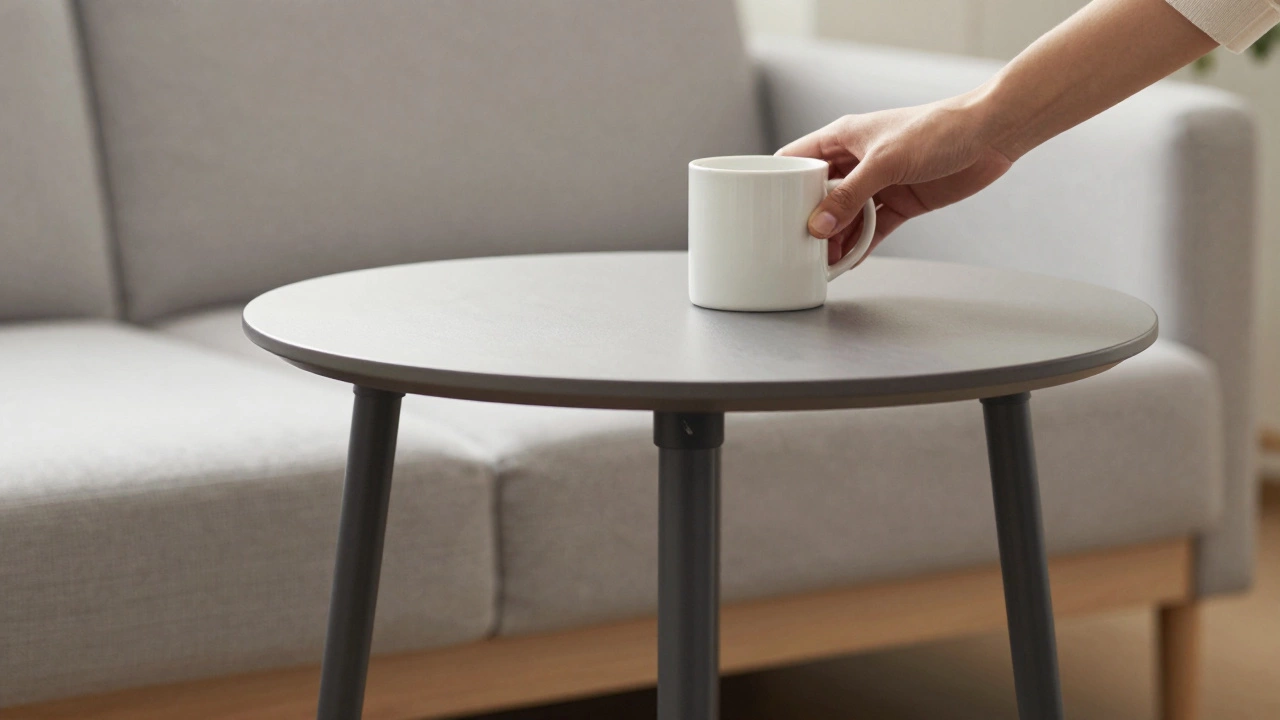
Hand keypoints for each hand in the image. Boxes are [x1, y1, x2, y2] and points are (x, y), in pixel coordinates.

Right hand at [777, 94, 1013, 263]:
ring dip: (835, 238)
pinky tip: (849, 262)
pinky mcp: (902, 202)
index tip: (765, 209)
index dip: (779, 183)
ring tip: (820, 263)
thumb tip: (818, 226)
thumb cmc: (937, 130)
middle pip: (819, 195)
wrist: (990, 134)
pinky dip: (862, 245)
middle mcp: (856, 161)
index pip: (797, 160)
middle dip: (807, 220)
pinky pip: (874, 228)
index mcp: (842, 138)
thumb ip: (850, 197)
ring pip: (846, 216)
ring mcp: (879, 183)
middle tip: (793, 247)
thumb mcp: (884, 163)